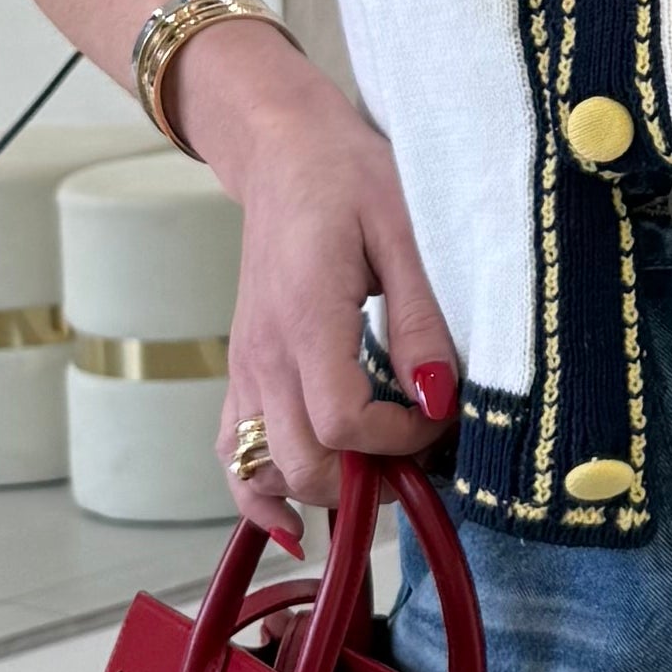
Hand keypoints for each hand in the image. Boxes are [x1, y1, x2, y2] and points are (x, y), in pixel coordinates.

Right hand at [181, 25, 459, 515]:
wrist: (285, 153)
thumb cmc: (351, 179)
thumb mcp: (407, 233)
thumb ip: (421, 322)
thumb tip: (438, 399)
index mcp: (306, 318)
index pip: (341, 421)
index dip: (397, 440)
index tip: (439, 420)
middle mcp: (264, 354)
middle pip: (299, 463)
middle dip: (366, 482)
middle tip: (420, 460)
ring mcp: (246, 367)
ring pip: (259, 470)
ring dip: (320, 492)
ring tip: (377, 478)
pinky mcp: (244, 370)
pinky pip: (233, 452)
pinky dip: (259, 493)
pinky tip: (298, 517)